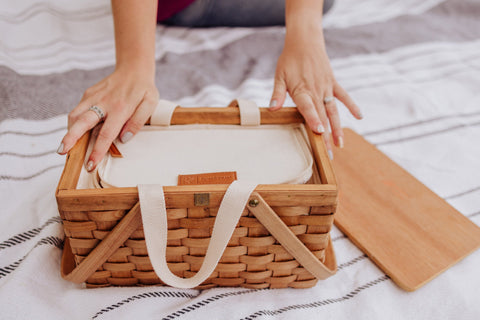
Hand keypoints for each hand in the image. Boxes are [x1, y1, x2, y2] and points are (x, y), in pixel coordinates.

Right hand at [57, 67, 158, 170]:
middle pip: (82, 122)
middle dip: (70, 139)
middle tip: (62, 153)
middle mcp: (103, 102)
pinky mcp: (88, 94)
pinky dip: (74, 123)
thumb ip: (137, 121)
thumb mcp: (149, 104)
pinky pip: (78, 110)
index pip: (106, 134)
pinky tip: (75, 134)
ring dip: (68, 131)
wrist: (133, 68)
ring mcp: (93, 96)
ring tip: (66, 147)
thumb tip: (124, 139)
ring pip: (75, 115)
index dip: (97, 151)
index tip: (90, 164)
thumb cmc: (143, 90)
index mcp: (120, 108)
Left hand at [269, 25, 361, 156]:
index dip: (313, 119)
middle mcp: (316, 90)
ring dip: (338, 128)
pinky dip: (352, 105)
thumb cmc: (289, 60)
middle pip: (322, 116)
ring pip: (333, 110)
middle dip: (326, 135)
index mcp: (302, 90)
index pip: (308, 108)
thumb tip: (272, 109)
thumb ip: (277, 94)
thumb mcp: (279, 76)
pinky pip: (344, 96)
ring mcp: (326, 87)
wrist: (304, 42)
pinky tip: (359, 117)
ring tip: (340, 144)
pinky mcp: (333, 83)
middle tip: (328, 153)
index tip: (320, 132)